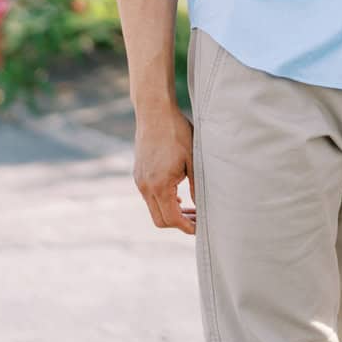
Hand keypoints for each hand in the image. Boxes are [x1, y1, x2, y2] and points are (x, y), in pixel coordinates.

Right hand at [133, 107, 196, 233]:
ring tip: (191, 209)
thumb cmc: (177, 133)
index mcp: (160, 185)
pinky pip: (150, 197)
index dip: (187, 227)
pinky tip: (179, 196)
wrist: (154, 113)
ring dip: (172, 213)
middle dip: (179, 224)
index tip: (201, 228)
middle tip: (198, 220)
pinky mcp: (138, 175)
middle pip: (160, 220)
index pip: (172, 219)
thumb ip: (197, 185)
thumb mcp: (194, 158)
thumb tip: (203, 206)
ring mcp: (140, 181)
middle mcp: (146, 187)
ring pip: (154, 209)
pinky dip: (164, 201)